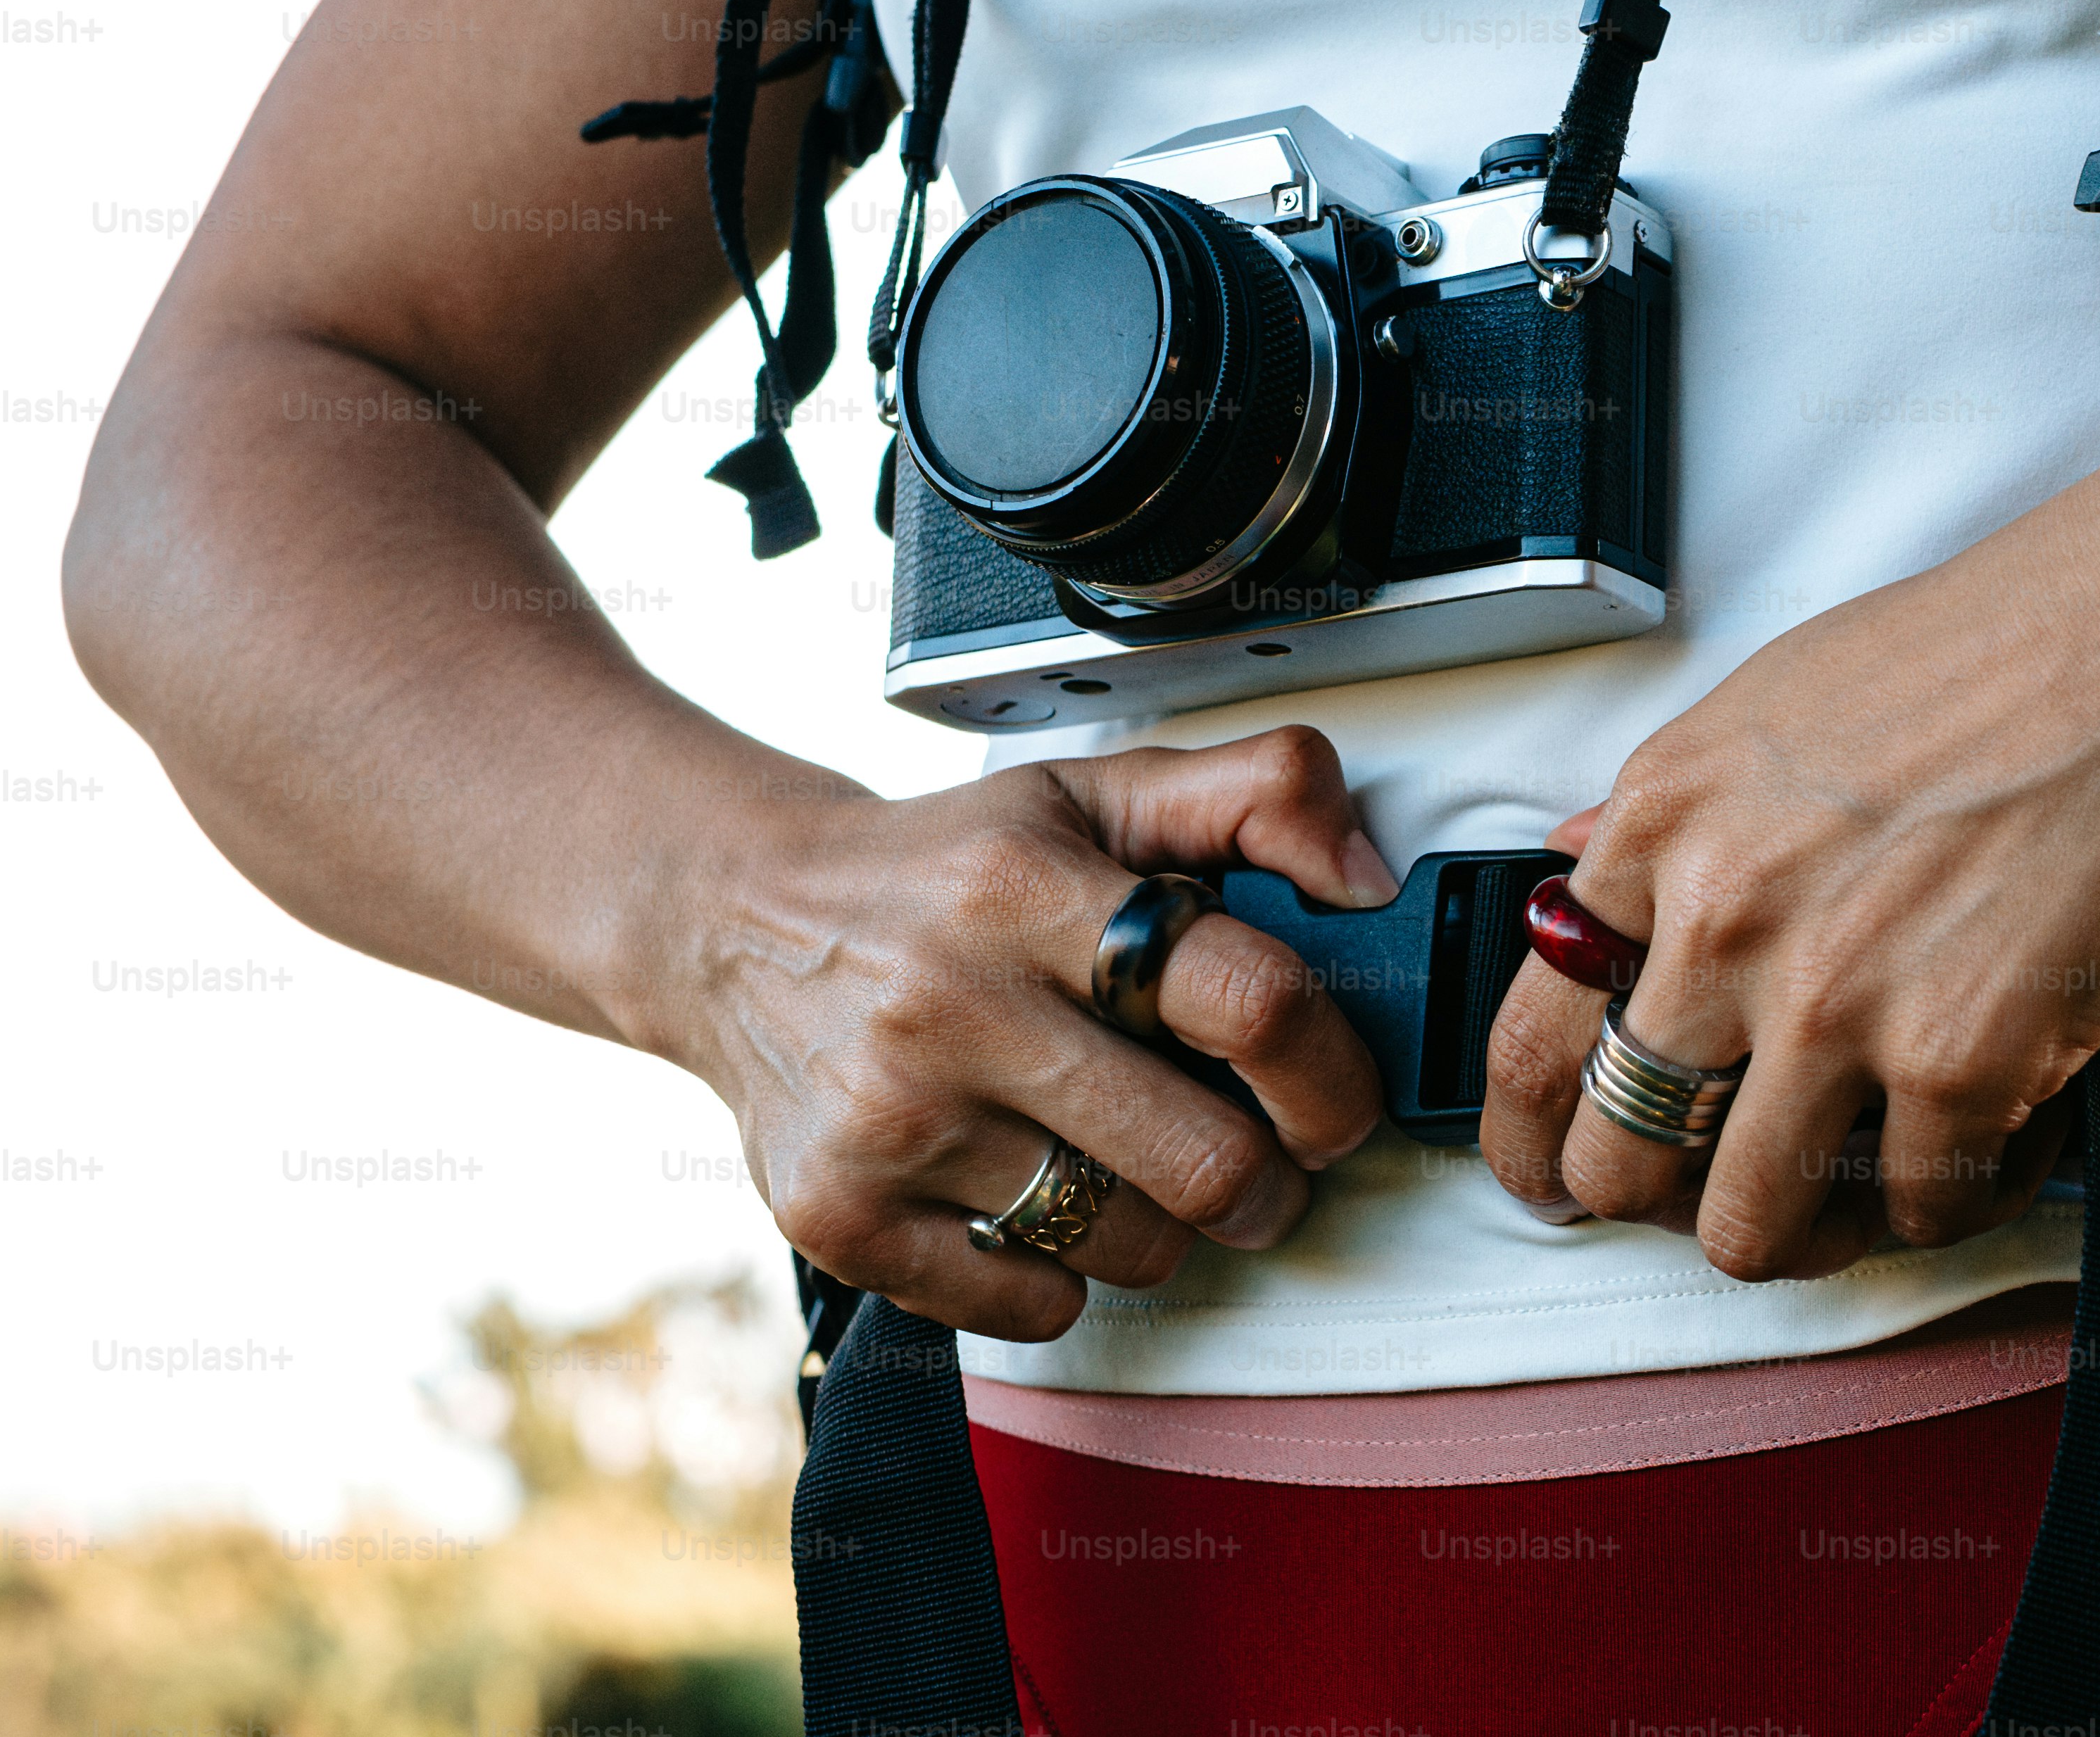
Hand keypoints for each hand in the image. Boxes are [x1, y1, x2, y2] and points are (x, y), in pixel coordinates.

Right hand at [653, 728, 1396, 1340]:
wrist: (730, 920)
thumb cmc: (943, 869)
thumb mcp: (1094, 792)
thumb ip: (1256, 795)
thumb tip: (1369, 876)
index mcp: (1027, 889)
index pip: (1248, 999)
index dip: (1332, 1069)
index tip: (1338, 1095)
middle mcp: (951, 1005)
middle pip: (1206, 1160)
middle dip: (1271, 1182)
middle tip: (1260, 1164)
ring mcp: (889, 1122)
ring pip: (1129, 1245)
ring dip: (1163, 1224)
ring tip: (1129, 1162)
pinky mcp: (839, 1216)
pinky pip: (1030, 1307)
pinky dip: (1061, 1277)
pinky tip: (1034, 1201)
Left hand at [1477, 427, 2099, 1280]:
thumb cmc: (2020, 638)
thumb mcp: (1788, 695)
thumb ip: (1679, 809)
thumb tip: (1587, 864)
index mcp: (1667, 822)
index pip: (1532, 1039)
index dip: (1536, 1138)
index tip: (1559, 1171)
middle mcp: (1727, 920)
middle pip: (1621, 1157)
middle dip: (1666, 1203)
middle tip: (1725, 1195)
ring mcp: (1837, 1001)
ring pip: (1748, 1225)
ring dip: (1804, 1231)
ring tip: (1859, 1196)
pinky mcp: (1962, 1061)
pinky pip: (1919, 1208)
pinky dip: (1956, 1196)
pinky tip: (1995, 1132)